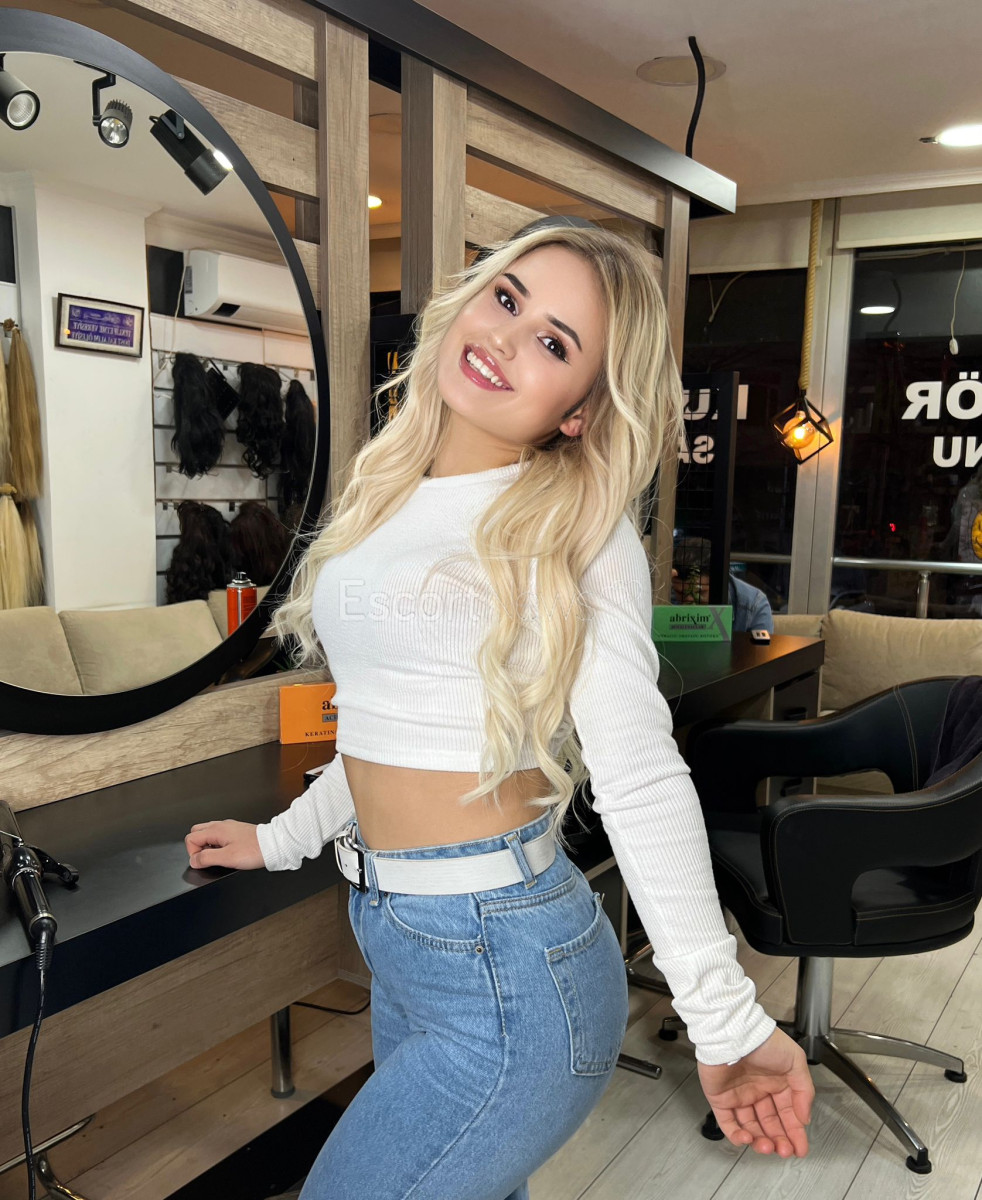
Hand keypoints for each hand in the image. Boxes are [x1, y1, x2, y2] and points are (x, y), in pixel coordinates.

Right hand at [185, 820, 264, 870]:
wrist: (274, 845)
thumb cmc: (255, 850)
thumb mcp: (227, 858)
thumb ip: (207, 858)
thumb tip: (194, 860)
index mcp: (216, 830)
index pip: (190, 838)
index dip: (193, 853)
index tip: (203, 862)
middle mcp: (221, 825)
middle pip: (197, 833)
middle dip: (198, 847)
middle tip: (209, 859)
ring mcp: (229, 827)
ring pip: (208, 834)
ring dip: (208, 846)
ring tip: (221, 857)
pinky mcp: (236, 832)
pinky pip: (219, 836)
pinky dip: (218, 845)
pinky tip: (228, 853)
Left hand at [697, 1027, 813, 1156]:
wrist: (733, 1032)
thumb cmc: (763, 1040)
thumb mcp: (795, 1061)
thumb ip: (804, 1090)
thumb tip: (804, 1117)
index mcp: (776, 1082)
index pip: (788, 1114)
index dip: (795, 1132)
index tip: (800, 1148)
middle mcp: (758, 1090)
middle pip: (770, 1124)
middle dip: (779, 1140)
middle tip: (785, 1150)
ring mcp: (738, 1095)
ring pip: (750, 1127)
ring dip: (760, 1141)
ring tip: (768, 1147)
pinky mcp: (720, 1098)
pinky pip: (727, 1123)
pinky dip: (736, 1135)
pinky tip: (747, 1139)